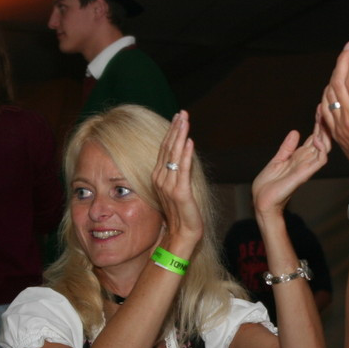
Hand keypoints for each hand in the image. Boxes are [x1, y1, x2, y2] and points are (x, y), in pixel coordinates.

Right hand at [152, 111, 203, 249]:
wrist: (182, 234)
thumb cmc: (181, 214)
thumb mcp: (177, 190)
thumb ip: (177, 174)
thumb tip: (183, 158)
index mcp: (159, 177)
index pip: (165, 150)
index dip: (171, 132)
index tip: (178, 117)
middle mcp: (161, 179)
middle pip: (168, 148)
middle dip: (176, 128)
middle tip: (182, 113)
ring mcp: (169, 185)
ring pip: (174, 155)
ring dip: (180, 135)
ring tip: (185, 120)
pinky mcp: (180, 192)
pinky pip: (183, 170)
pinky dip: (186, 154)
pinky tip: (189, 141)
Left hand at [252, 114, 330, 215]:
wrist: (262, 202)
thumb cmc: (268, 186)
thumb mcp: (277, 160)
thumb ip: (287, 148)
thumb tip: (296, 132)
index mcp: (299, 158)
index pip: (313, 138)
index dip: (317, 124)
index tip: (320, 109)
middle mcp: (305, 161)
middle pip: (321, 140)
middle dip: (323, 124)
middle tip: (326, 106)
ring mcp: (306, 168)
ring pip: (323, 148)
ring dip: (325, 133)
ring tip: (325, 117)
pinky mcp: (304, 174)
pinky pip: (319, 161)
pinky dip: (322, 149)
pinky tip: (320, 138)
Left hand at [319, 41, 348, 194]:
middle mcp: (348, 120)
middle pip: (337, 82)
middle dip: (342, 61)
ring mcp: (339, 127)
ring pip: (328, 94)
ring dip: (334, 75)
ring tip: (344, 62)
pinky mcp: (336, 133)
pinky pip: (325, 108)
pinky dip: (328, 92)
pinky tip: (335, 85)